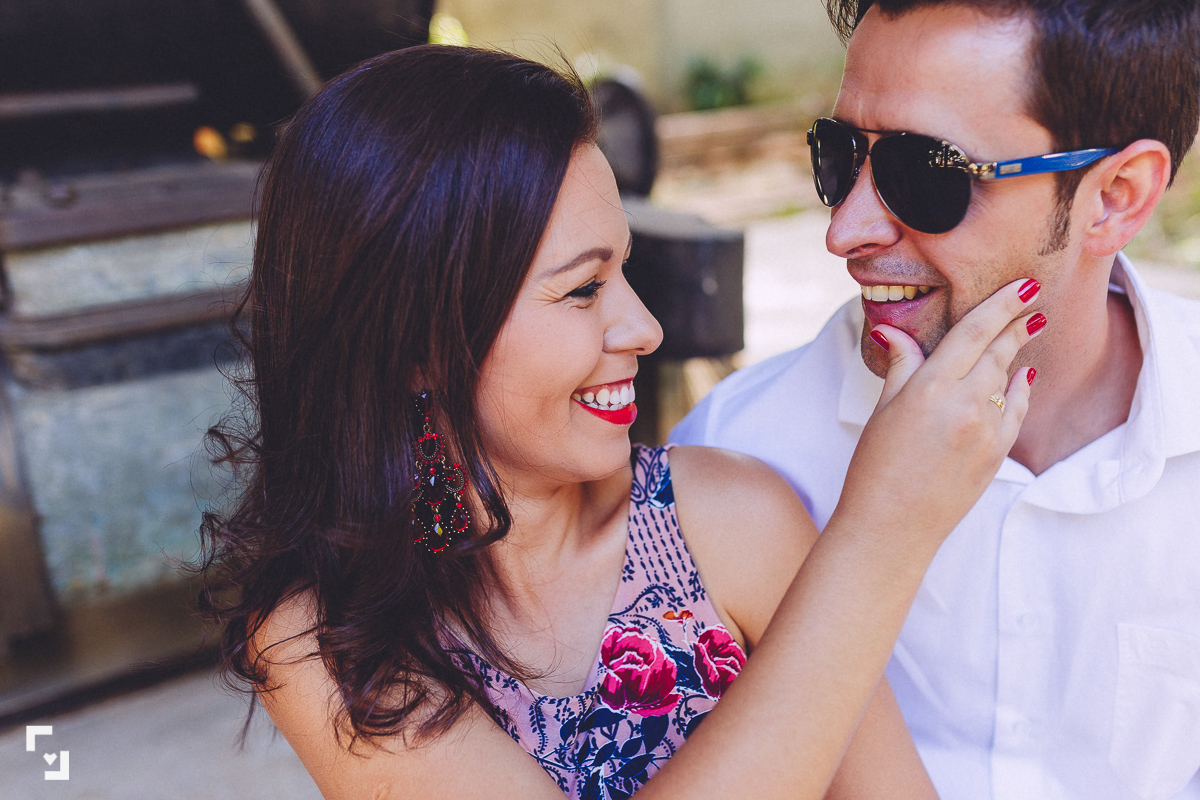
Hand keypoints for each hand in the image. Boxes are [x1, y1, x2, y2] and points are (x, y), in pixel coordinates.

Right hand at [836, 278, 1042, 548]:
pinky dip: (1020, 388)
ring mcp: (985, 431)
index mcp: (929, 389)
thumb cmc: (874, 469)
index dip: (1001, 305)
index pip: (973, 332)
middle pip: (997, 350)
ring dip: (1015, 351)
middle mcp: (963, 405)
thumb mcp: (883, 410)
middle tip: (1031, 296)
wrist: (890, 528)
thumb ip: (901, 366)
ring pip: (1006, 378)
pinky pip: (1016, 410)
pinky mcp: (996, 454)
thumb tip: (894, 331)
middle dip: (1015, 321)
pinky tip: (1024, 375)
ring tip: (1025, 329)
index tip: (1023, 284)